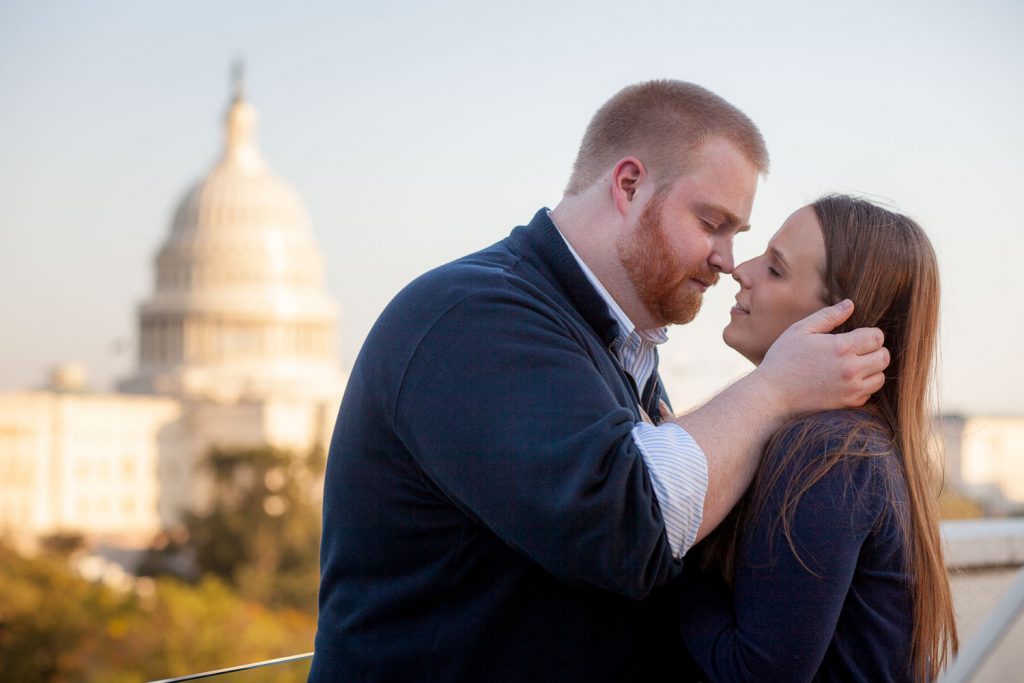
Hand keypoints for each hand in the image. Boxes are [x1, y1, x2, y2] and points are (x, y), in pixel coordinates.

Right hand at [756, 300, 888, 414]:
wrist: (772, 394)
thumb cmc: (783, 359)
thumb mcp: (800, 330)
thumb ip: (828, 316)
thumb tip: (850, 304)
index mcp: (841, 347)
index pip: (877, 337)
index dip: (870, 334)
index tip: (857, 335)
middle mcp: (851, 369)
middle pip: (884, 357)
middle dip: (874, 350)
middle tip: (858, 350)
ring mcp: (851, 389)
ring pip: (880, 377)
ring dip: (872, 369)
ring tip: (853, 364)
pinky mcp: (847, 404)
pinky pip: (869, 393)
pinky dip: (863, 386)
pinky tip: (846, 380)